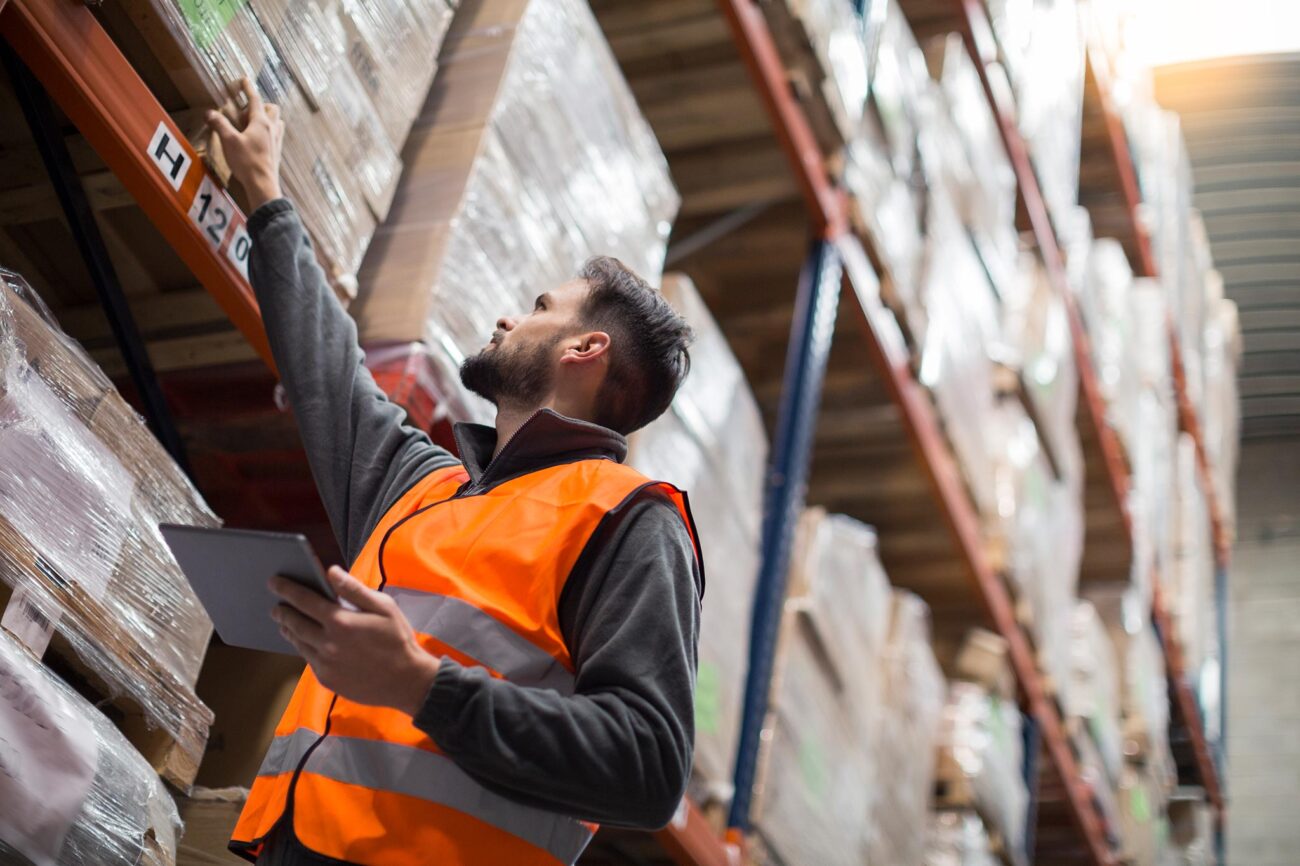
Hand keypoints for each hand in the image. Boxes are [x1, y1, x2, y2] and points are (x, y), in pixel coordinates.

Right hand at [206, 77, 285, 210]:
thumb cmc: (247, 162)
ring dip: (267, 118)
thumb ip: (219, 124)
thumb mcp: (229, 141)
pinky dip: (268, 131)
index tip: (244, 80)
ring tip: (251, 124)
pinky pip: (276, 135)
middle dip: (260, 105)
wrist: (263, 185)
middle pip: (271, 108)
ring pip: (277, 121)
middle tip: (244, 111)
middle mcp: (272, 129)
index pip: (255, 99)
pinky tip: (258, 140)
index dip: (248, 88)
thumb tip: (209, 113)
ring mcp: (277, 141)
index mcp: (261, 122)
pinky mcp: (277, 152)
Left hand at [270, 566, 440, 715]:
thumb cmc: (398, 639)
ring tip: (285, 623)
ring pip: (298, 642)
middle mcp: (327, 643)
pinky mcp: (326, 679)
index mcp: (341, 621)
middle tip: (276, 606)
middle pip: (294, 623)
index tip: (274, 582)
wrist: (406, 681)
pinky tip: (306, 642)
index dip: (287, 589)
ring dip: (289, 630)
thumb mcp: (384, 607)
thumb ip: (354, 589)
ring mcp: (325, 664)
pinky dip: (304, 647)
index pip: (304, 600)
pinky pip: (308, 659)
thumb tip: (331, 571)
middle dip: (282, 612)